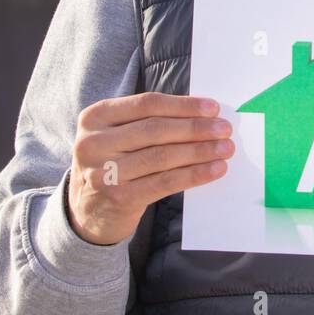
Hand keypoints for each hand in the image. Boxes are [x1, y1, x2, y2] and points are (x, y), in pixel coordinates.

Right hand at [68, 92, 234, 244]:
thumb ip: (149, 122)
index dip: (183, 105)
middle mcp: (94, 142)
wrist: (89, 210)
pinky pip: (165, 182)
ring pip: (162, 156)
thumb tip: (204, 114)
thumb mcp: (118, 135)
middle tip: (224, 129)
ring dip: (200, 151)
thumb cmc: (114, 163)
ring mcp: (104, 172)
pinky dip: (194, 174)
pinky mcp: (119, 197)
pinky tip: (215, 170)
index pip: (147, 104)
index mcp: (95, 116)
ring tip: (225, 149)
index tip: (213, 107)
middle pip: (156, 129)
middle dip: (195, 128)